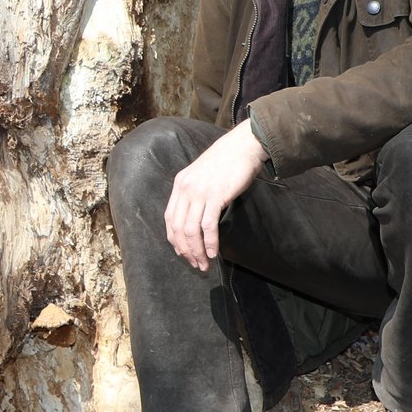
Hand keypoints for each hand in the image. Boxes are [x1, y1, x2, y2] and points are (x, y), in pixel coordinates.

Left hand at [164, 123, 267, 271]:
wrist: (242, 146)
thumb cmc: (226, 162)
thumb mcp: (202, 176)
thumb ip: (195, 194)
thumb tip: (196, 218)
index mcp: (180, 185)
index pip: (169, 219)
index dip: (175, 240)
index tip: (183, 253)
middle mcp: (185, 189)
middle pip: (178, 228)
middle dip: (186, 251)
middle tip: (195, 265)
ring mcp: (199, 193)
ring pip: (191, 230)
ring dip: (197, 251)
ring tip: (204, 264)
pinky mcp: (215, 196)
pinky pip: (208, 226)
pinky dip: (210, 243)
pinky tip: (213, 253)